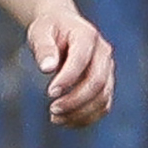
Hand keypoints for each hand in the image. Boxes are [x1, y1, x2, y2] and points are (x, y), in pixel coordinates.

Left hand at [31, 9, 114, 127]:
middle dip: (75, 100)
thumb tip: (47, 68)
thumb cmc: (49, 29)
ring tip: (55, 119)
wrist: (63, 26)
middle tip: (52, 110)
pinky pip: (103, 105)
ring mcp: (108, 69)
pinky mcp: (106, 83)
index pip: (81, 60)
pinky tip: (66, 121)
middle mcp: (103, 53)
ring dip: (81, 113)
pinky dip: (87, 117)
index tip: (49, 93)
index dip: (67, 79)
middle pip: (97, 82)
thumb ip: (43, 47)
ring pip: (103, 97)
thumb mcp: (40, 32)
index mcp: (87, 36)